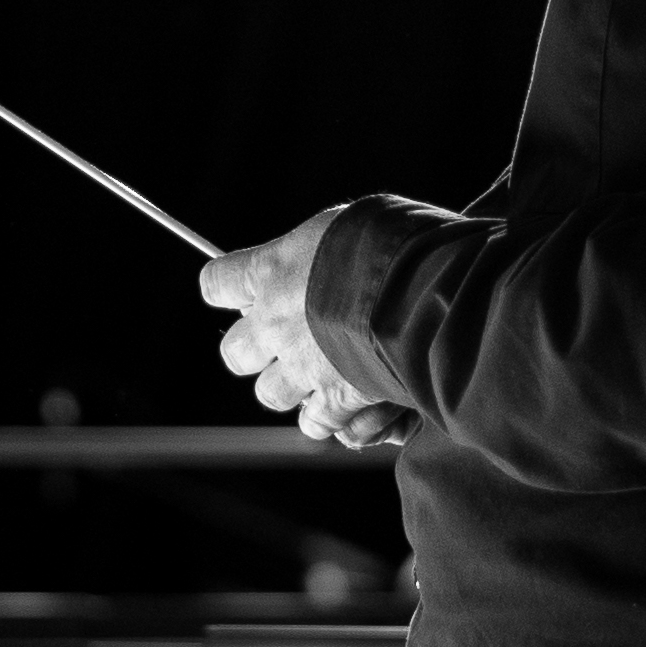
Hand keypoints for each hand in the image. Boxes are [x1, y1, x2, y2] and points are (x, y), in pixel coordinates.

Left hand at [201, 211, 407, 447]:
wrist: (427, 291)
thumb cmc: (396, 243)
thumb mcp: (353, 222)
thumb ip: (326, 250)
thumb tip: (328, 258)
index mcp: (272, 271)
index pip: (218, 283)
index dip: (229, 287)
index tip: (244, 288)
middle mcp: (276, 324)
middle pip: (235, 352)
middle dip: (256, 350)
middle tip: (286, 339)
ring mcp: (302, 367)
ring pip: (271, 395)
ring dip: (292, 387)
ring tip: (322, 373)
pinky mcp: (336, 401)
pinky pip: (318, 423)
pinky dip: (332, 416)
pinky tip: (352, 401)